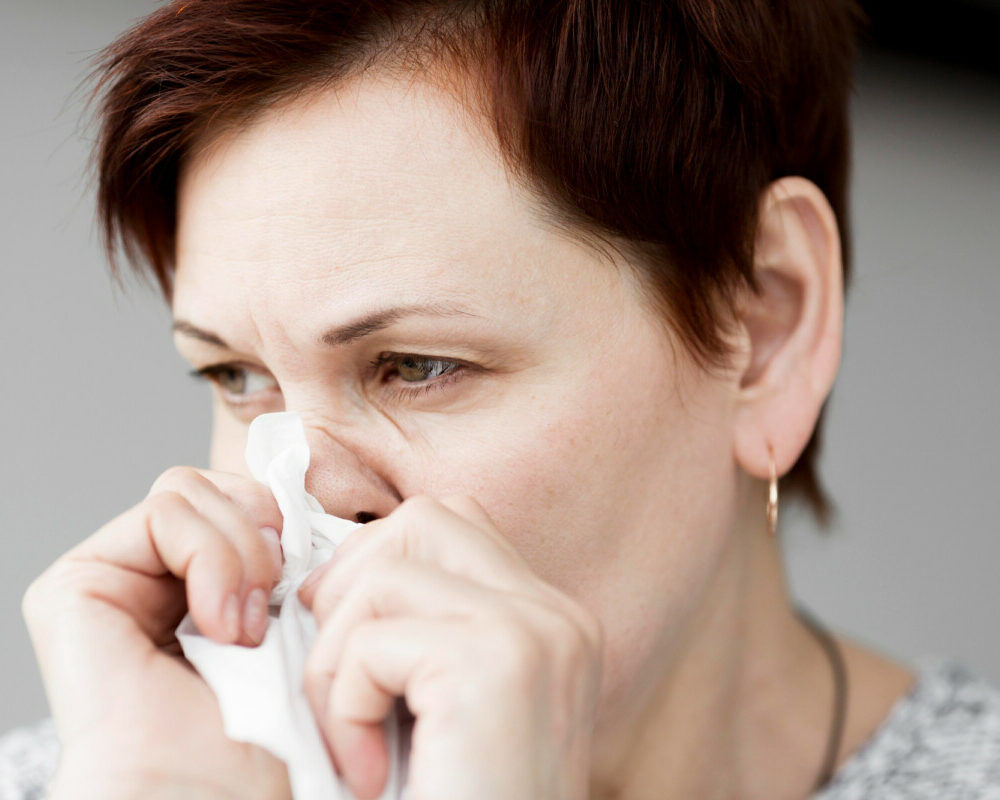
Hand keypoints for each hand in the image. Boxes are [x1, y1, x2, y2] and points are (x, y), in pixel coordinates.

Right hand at [22, 466, 291, 798]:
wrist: (211, 792)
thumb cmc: (258, 730)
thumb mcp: (288, 618)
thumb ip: (278, 552)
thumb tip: (297, 500)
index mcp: (193, 581)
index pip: (237, 500)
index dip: (278, 524)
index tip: (305, 582)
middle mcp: (145, 575)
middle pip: (212, 486)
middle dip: (260, 535)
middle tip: (270, 606)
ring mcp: (109, 575)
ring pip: (190, 491)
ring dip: (239, 555)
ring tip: (245, 629)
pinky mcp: (77, 584)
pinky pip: (163, 513)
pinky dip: (211, 559)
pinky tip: (219, 626)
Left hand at [298, 495, 604, 799]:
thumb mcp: (436, 714)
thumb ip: (415, 636)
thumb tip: (324, 577)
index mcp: (549, 625)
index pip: (450, 527)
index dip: (375, 566)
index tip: (344, 645)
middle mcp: (556, 617)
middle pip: (421, 521)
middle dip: (350, 589)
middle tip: (338, 681)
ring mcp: (535, 634)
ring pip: (384, 568)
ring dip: (336, 656)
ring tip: (353, 738)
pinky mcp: (497, 664)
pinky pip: (374, 636)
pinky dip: (342, 701)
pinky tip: (367, 770)